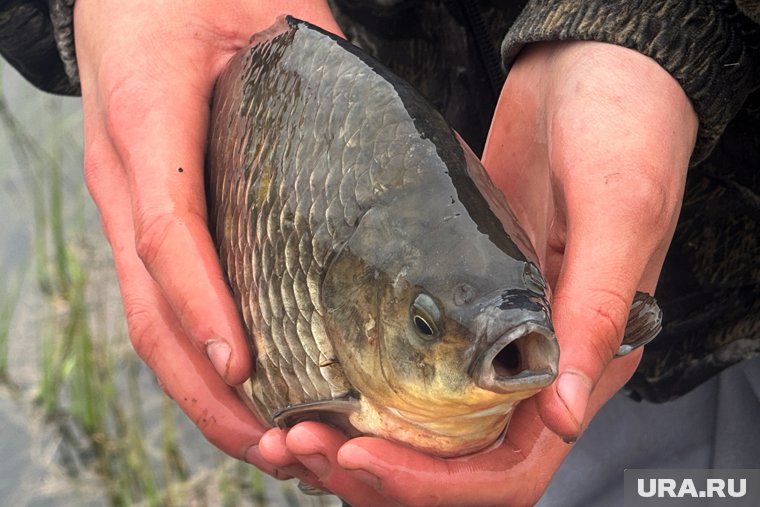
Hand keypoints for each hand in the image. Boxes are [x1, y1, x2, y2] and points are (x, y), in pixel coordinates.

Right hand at [73, 0, 341, 479]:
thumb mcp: (268, 21)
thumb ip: (319, 76)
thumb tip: (401, 151)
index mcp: (147, 123)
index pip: (167, 229)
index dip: (203, 302)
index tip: (245, 366)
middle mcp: (126, 180)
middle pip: (151, 308)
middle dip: (209, 391)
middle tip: (278, 446)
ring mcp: (129, 205)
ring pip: (151, 321)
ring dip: (204, 396)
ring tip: (271, 446)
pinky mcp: (145, 216)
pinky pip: (162, 301)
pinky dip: (200, 358)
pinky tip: (249, 393)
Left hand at [263, 41, 696, 504]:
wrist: (591, 75)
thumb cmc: (625, 130)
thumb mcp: (618, 214)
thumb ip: (598, 313)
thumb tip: (563, 418)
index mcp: (581, 361)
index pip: (509, 466)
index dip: (435, 483)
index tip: (365, 456)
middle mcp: (530, 364)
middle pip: (453, 462)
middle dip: (379, 472)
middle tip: (306, 445)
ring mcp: (486, 336)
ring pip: (421, 425)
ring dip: (359, 438)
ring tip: (294, 427)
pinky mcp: (453, 301)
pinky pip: (404, 367)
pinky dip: (359, 387)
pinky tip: (313, 378)